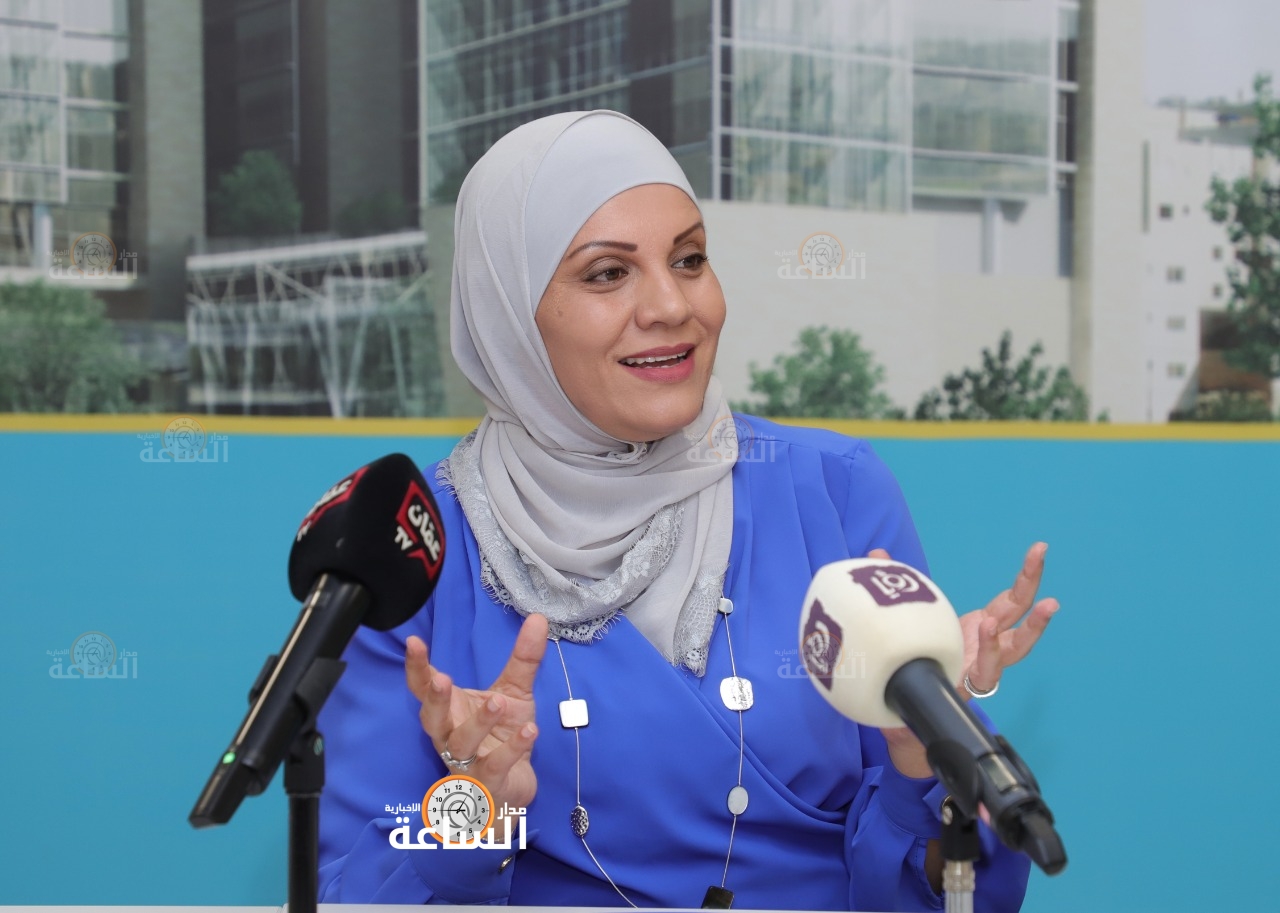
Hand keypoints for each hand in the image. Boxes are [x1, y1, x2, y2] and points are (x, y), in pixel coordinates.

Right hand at [405, 613, 547, 834]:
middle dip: (435, 700)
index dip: (417, 667)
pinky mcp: (489, 784)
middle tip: (442, 679)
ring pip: (462, 744)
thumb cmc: (502, 738)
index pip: (425, 687)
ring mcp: (467, 764)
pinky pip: (496, 766)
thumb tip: (538, 619)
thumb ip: (523, 659)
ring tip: (498, 702)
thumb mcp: (515, 694)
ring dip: (478, 723)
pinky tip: (530, 731)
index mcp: (451, 712)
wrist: (510, 792)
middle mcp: (451, 737)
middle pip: (432, 719)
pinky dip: (512, 749)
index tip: (414, 642)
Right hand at [866, 545, 1058, 777]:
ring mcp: (990, 643)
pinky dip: (1021, 583)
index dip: (988, 651)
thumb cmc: (905, 690)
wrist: (922, 703)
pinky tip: (1033, 558)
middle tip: (1049, 604)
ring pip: (1019, 623)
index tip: (984, 626)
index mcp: (965, 681)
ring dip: (1031, 592)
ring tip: (1042, 563)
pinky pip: (1011, 604)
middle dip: (1033, 626)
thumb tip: (867, 599)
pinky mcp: (989, 626)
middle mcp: (983, 663)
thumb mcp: (891, 682)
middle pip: (1015, 646)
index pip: (985, 670)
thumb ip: (879, 640)